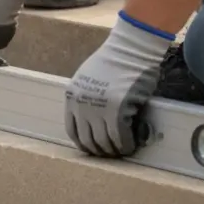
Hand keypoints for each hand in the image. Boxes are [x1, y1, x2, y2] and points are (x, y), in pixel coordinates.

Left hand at [65, 14, 173, 156]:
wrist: (130, 49)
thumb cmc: (114, 61)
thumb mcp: (90, 80)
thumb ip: (89, 99)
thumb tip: (97, 121)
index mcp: (72, 97)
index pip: (72, 130)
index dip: (83, 143)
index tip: (93, 149)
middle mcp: (81, 106)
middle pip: (87, 139)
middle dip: (99, 151)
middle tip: (110, 155)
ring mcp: (98, 109)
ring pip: (103, 141)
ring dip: (113, 150)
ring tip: (122, 152)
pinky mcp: (117, 110)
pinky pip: (120, 136)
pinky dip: (126, 144)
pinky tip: (132, 146)